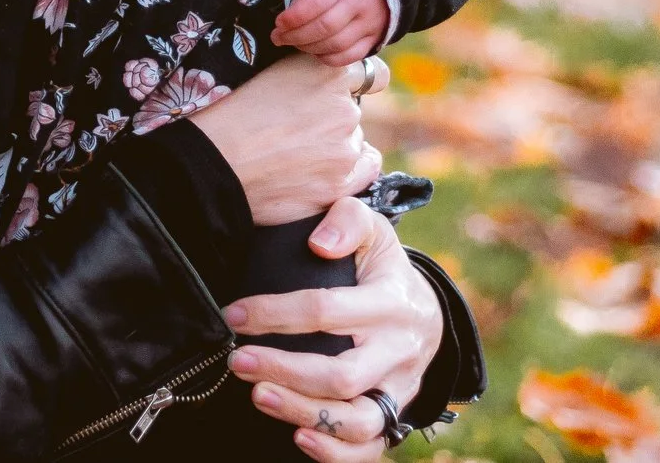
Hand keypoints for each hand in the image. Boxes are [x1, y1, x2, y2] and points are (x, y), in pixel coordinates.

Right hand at [186, 52, 385, 224]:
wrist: (213, 162)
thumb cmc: (230, 114)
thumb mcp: (269, 72)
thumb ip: (307, 70)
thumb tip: (323, 73)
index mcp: (327, 73)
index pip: (367, 75)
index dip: (350, 85)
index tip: (338, 93)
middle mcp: (345, 108)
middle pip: (353, 112)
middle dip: (332, 118)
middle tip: (296, 129)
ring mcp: (345, 149)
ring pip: (354, 143)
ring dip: (336, 146)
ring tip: (295, 154)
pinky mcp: (340, 185)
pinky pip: (364, 172)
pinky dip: (348, 171)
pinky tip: (321, 171)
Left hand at [221, 196, 445, 460]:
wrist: (426, 313)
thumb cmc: (382, 268)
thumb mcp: (374, 231)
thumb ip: (347, 220)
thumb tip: (319, 245)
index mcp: (392, 300)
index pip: (327, 310)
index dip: (275, 313)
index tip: (233, 315)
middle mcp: (399, 350)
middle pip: (342, 374)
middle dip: (284, 370)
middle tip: (237, 362)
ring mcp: (399, 389)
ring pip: (357, 418)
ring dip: (302, 411)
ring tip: (258, 397)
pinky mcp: (395, 418)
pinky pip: (370, 449)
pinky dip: (335, 452)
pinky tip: (298, 437)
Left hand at [271, 0, 386, 62]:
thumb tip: (292, 14)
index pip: (318, 0)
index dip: (295, 16)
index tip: (279, 22)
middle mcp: (361, 0)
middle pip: (325, 27)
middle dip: (295, 36)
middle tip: (278, 37)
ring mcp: (371, 21)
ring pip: (336, 45)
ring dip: (308, 48)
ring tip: (293, 42)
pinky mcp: (375, 37)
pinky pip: (349, 57)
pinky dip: (327, 58)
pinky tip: (314, 50)